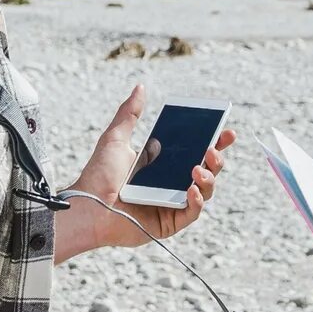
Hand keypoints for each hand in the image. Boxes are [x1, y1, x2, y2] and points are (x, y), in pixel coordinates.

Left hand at [56, 85, 234, 259]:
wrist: (86, 207)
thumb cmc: (98, 175)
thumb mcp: (116, 138)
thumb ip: (130, 113)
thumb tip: (140, 88)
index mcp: (163, 164)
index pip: (195, 151)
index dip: (214, 142)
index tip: (226, 131)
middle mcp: (171, 183)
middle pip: (205, 170)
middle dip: (216, 158)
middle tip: (214, 148)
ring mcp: (172, 203)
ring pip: (204, 191)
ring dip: (208, 178)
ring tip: (199, 168)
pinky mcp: (169, 223)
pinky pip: (191, 212)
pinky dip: (196, 201)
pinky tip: (192, 189)